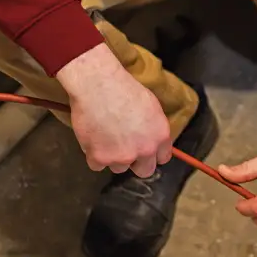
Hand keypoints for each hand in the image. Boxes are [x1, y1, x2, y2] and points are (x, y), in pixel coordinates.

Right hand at [57, 43, 172, 177]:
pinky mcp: (99, 158)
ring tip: (106, 137)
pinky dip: (94, 155)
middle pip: (144, 170)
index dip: (153, 154)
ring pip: (119, 167)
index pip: (163, 158)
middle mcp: (144, 150)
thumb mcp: (151, 106)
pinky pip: (97, 165)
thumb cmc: (126, 89)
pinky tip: (93, 138)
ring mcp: (122, 157)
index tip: (146, 150)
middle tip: (125, 148)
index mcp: (160, 136)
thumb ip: (154, 128)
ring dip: (113, 157)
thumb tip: (152, 137)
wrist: (99, 86)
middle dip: (136, 162)